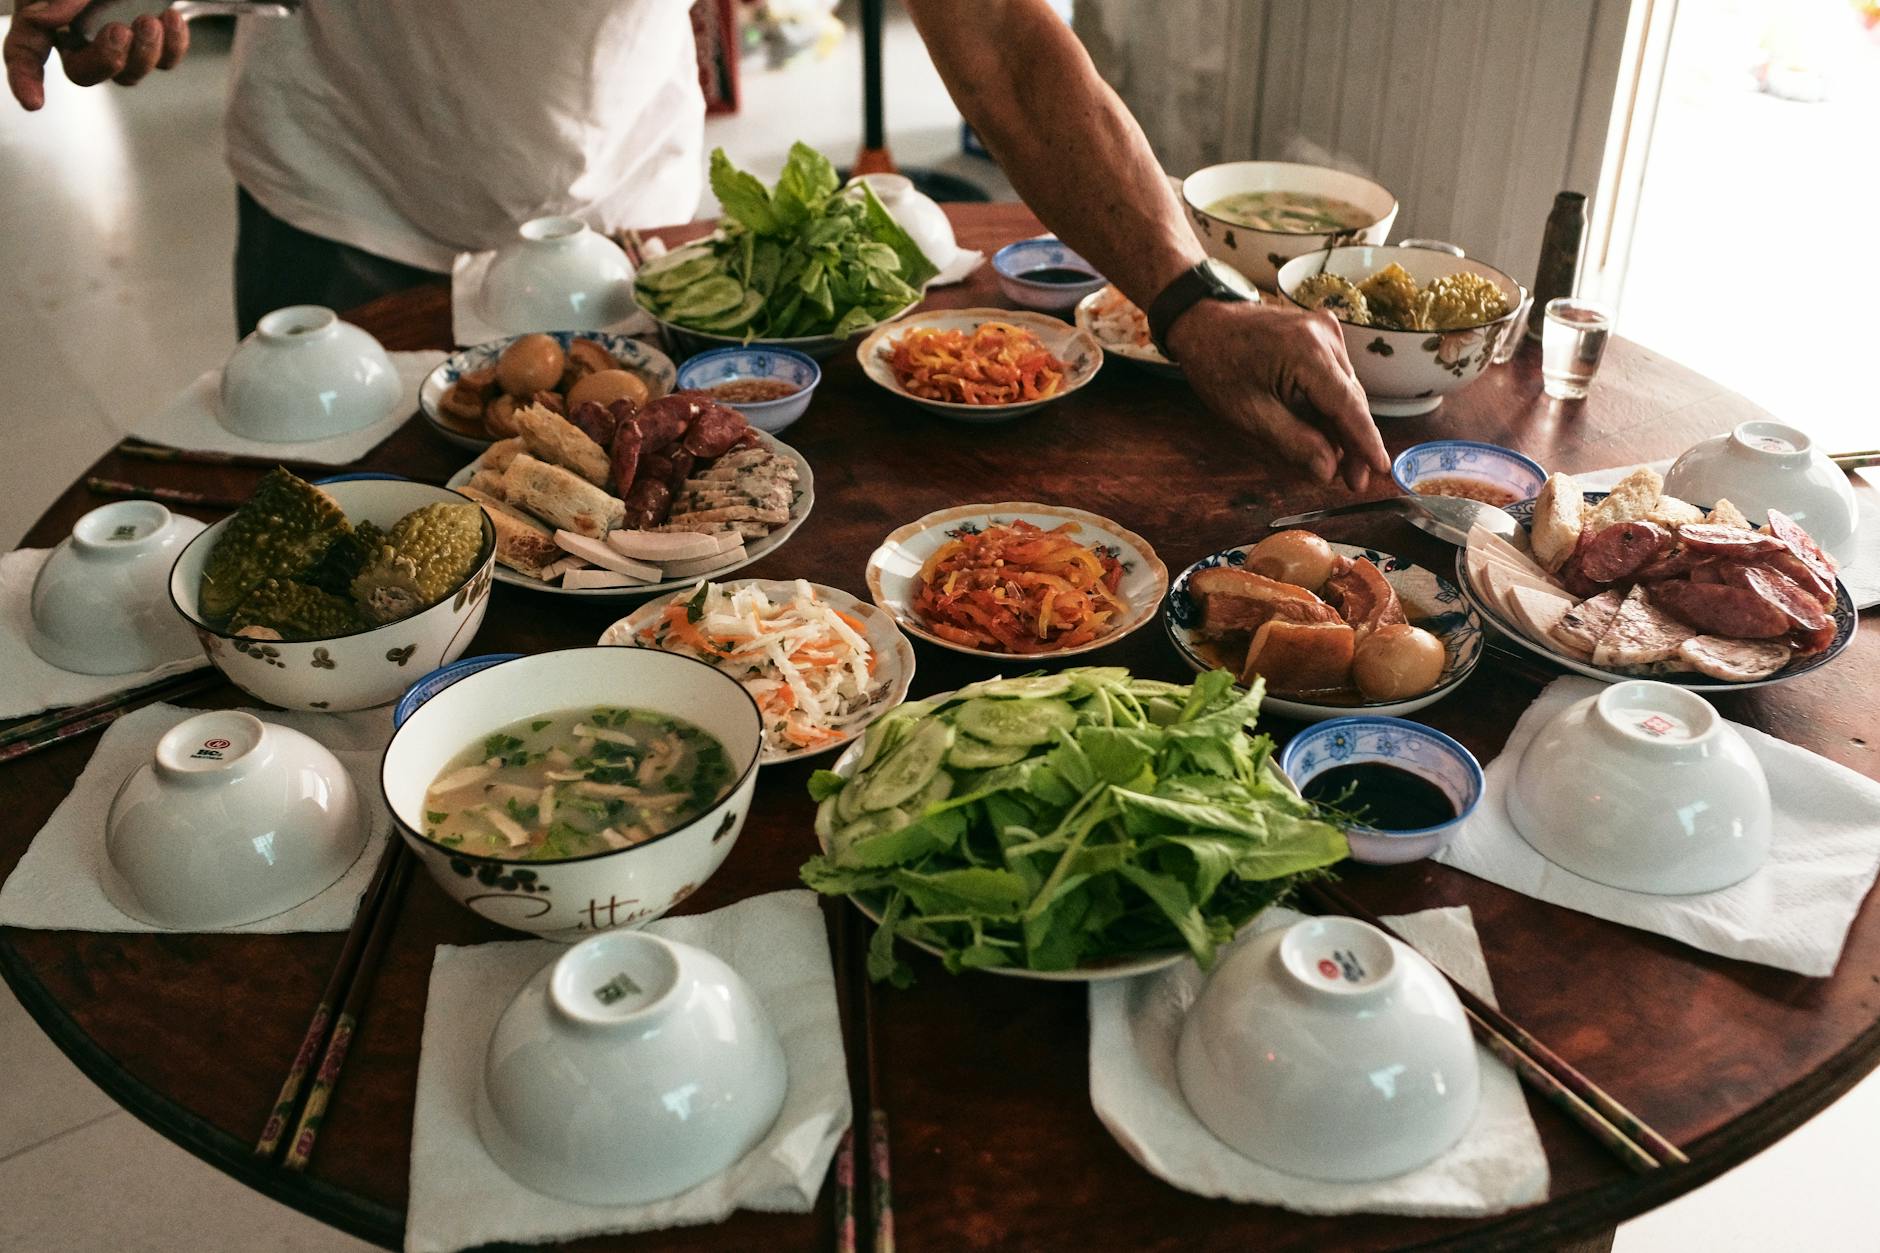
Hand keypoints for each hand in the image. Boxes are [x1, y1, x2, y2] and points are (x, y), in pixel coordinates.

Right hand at [5, 1, 188, 111]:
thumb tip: (44, 20)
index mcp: (45, 12)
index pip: (25, 51)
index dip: (25, 77)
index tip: (34, 101)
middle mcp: (79, 32)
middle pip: (85, 72)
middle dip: (105, 60)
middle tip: (121, 31)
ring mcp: (118, 36)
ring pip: (129, 74)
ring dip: (144, 54)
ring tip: (152, 21)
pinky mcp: (154, 37)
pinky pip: (166, 60)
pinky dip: (174, 45)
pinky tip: (172, 18)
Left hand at [1166, 297, 1388, 492]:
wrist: (1201, 321)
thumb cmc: (1217, 365)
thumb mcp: (1250, 414)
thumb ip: (1293, 443)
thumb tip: (1328, 471)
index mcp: (1306, 352)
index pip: (1348, 405)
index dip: (1366, 441)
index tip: (1382, 470)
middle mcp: (1324, 335)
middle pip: (1350, 399)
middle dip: (1354, 442)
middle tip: (1355, 482)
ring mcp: (1325, 331)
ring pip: (1344, 390)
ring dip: (1342, 426)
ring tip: (1340, 465)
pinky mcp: (1321, 333)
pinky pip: (1334, 377)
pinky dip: (1330, 405)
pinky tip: (1326, 434)